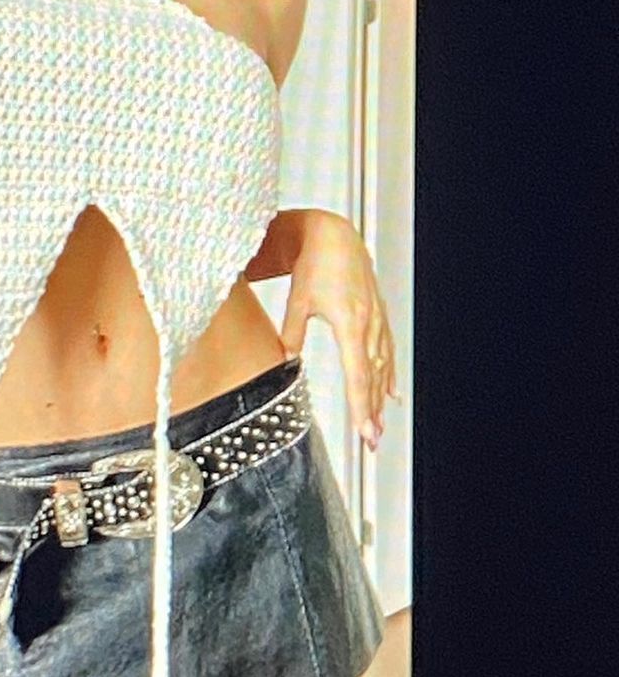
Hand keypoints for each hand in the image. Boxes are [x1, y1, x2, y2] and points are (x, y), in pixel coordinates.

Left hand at [279, 210, 397, 451]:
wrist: (335, 234)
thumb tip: (284, 360)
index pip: (358, 373)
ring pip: (382, 366)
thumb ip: (292, 331)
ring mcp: (376, 319)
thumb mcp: (298, 298)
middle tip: (372, 441)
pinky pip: (387, 349)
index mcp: (349, 321)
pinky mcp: (377, 314)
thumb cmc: (316, 262)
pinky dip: (389, 373)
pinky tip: (392, 391)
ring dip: (380, 398)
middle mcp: (368, 323)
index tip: (366, 430)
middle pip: (373, 377)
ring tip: (379, 424)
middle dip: (373, 411)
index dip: (362, 405)